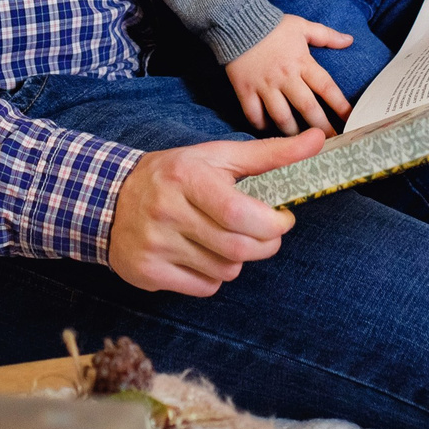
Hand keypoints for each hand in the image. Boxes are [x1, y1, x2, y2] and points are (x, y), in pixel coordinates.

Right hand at [107, 132, 322, 295]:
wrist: (109, 198)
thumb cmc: (175, 175)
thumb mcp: (218, 157)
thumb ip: (270, 153)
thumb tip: (318, 140)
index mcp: (187, 178)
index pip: (239, 213)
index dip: (272, 224)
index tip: (283, 219)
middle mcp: (167, 211)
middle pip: (237, 248)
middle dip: (264, 245)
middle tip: (265, 233)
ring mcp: (155, 245)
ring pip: (224, 270)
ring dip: (236, 259)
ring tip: (222, 238)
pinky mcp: (147, 272)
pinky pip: (204, 288)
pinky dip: (213, 276)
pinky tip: (200, 253)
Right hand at [225, 15, 354, 134]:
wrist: (236, 20)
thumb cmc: (272, 25)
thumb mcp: (302, 26)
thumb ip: (326, 35)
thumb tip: (349, 40)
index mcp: (302, 62)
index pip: (326, 87)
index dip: (340, 105)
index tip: (351, 120)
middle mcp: (285, 77)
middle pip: (307, 108)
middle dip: (322, 127)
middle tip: (332, 141)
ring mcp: (264, 85)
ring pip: (281, 117)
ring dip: (293, 132)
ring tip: (301, 142)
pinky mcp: (245, 90)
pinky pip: (254, 114)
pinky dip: (261, 125)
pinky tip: (269, 131)